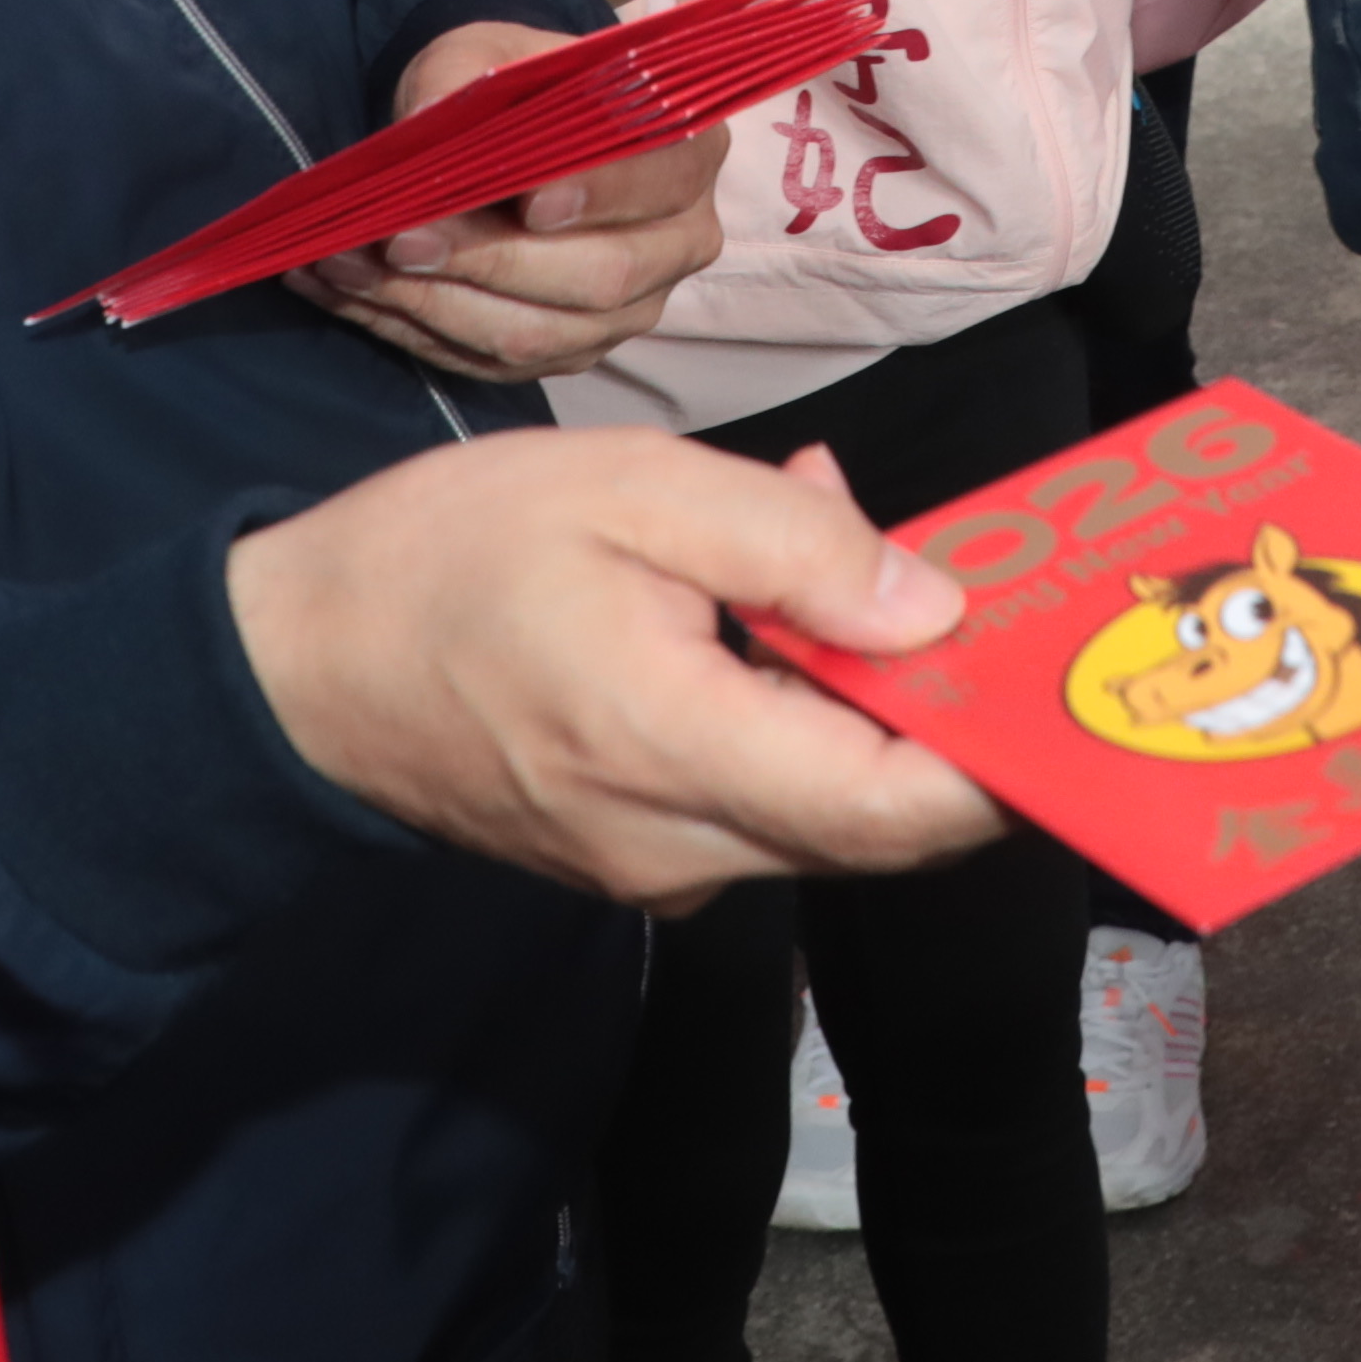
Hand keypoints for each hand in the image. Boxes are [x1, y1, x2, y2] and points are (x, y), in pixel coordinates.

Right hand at [230, 433, 1007, 913]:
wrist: (293, 662)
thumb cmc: (449, 558)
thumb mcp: (631, 491)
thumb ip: (791, 547)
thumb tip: (930, 604)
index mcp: (681, 751)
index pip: (898, 809)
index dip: (1003, 757)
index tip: (1067, 680)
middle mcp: (683, 850)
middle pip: (876, 810)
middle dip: (938, 695)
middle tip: (972, 567)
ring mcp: (655, 870)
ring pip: (819, 798)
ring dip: (856, 687)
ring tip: (822, 538)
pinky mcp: (634, 856)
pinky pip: (757, 796)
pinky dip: (792, 707)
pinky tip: (756, 598)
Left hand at [297, 18, 733, 382]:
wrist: (506, 135)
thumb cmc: (511, 89)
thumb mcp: (487, 55)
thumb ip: (465, 81)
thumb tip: (436, 120)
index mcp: (685, 150)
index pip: (659, 179)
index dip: (600, 196)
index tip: (530, 202)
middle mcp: (677, 242)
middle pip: (598, 277)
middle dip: (486, 261)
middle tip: (398, 240)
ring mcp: (628, 310)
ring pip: (537, 334)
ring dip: (431, 304)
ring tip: (346, 265)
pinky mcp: (571, 352)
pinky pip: (491, 362)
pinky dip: (412, 330)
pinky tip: (350, 294)